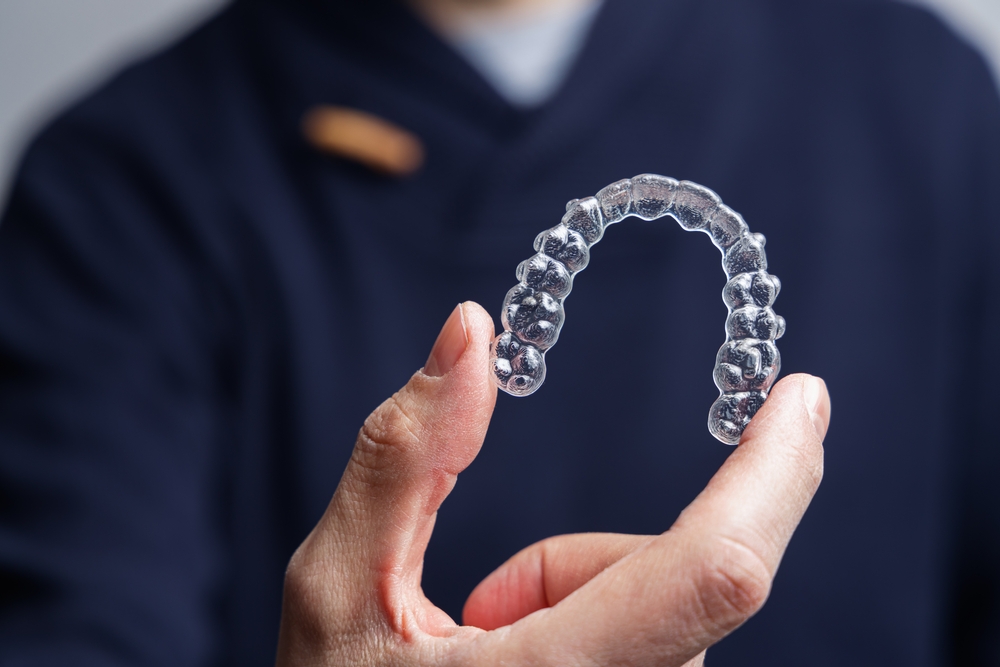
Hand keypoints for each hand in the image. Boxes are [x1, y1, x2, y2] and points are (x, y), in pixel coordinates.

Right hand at [275, 302, 829, 665]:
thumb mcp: (338, 584)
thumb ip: (405, 456)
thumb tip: (471, 332)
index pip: (712, 570)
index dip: (769, 475)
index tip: (798, 397)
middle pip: (679, 581)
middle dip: (579, 557)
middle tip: (475, 602)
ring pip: (666, 610)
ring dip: (576, 589)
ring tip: (475, 640)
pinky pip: (656, 643)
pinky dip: (593, 619)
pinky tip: (512, 654)